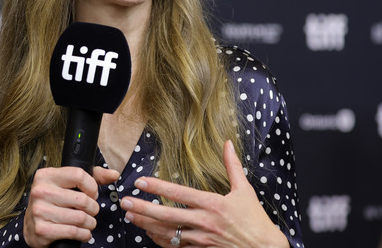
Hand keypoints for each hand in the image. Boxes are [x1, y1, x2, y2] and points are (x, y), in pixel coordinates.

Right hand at [24, 166, 119, 247]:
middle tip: (91, 211)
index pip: (79, 175)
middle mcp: (40, 191)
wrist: (31, 227)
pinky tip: (83, 232)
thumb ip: (92, 177)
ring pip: (81, 218)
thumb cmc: (53, 202)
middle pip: (83, 199)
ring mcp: (40, 211)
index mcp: (46, 175)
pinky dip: (84, 234)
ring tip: (87, 222)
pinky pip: (74, 232)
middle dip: (93, 208)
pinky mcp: (43, 229)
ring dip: (90, 223)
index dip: (92, 187)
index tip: (92, 194)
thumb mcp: (67, 185)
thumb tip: (114, 174)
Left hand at [120, 140, 288, 247]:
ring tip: (131, 218)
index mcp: (213, 204)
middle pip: (167, 215)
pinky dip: (161, 241)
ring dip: (147, 225)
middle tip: (125, 203)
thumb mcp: (245, 190)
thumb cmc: (255, 221)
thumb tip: (227, 144)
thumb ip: (232, 166)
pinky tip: (149, 234)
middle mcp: (204, 222)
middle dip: (143, 208)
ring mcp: (201, 240)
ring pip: (168, 233)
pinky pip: (176, 247)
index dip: (157, 188)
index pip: (179, 193)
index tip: (140, 182)